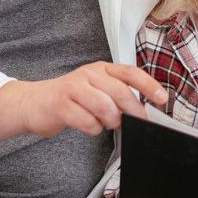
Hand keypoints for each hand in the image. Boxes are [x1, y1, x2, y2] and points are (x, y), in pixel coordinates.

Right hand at [20, 61, 167, 137]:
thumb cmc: (71, 97)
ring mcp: (74, 88)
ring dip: (111, 121)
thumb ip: (117, 94)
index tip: (162, 98)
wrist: (35, 102)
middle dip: (133, 111)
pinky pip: (87, 122)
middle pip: (120, 92)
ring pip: (105, 107)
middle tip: (135, 122)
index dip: (149, 85)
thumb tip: (143, 110)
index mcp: (102, 69)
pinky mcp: (61, 105)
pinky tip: (89, 126)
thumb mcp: (96, 88)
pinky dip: (93, 129)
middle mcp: (89, 74)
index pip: (130, 73)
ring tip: (107, 123)